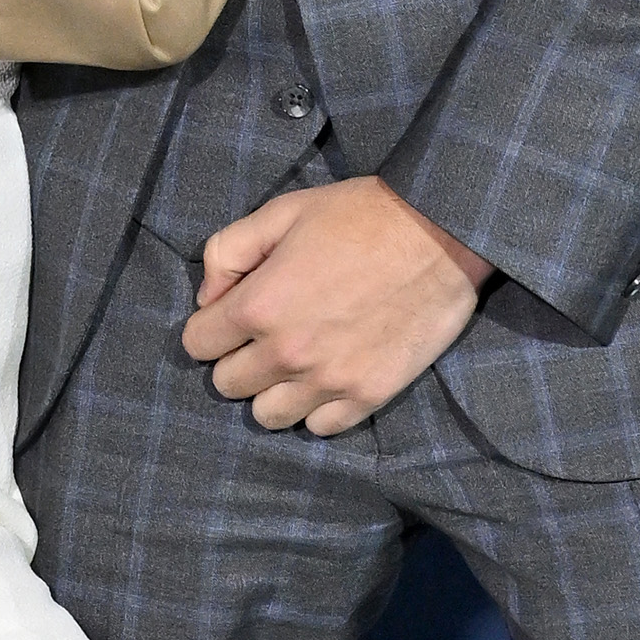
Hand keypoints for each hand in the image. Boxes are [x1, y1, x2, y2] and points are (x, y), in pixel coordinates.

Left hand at [182, 177, 488, 433]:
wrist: (442, 232)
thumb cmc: (360, 215)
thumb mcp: (282, 211)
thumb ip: (228, 252)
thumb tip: (207, 299)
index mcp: (259, 305)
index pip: (197, 344)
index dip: (211, 326)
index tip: (232, 314)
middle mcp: (287, 353)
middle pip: (227, 385)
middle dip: (237, 359)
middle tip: (265, 335)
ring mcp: (330, 380)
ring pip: (267, 416)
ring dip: (273, 391)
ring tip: (296, 362)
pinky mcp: (369, 395)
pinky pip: (320, 427)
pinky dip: (318, 408)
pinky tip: (329, 376)